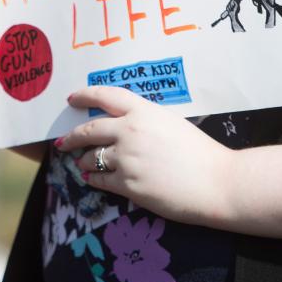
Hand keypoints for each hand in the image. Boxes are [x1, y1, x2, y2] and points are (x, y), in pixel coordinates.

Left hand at [58, 87, 233, 226]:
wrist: (217, 182)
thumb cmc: (201, 152)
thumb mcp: (171, 123)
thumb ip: (146, 121)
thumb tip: (124, 127)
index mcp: (143, 111)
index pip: (105, 96)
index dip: (85, 96)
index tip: (72, 99)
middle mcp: (130, 131)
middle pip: (89, 130)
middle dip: (72, 137)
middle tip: (63, 141)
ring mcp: (127, 159)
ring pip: (92, 158)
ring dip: (84, 161)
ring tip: (82, 164)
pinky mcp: (128, 185)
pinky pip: (101, 181)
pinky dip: (93, 180)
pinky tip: (92, 179)